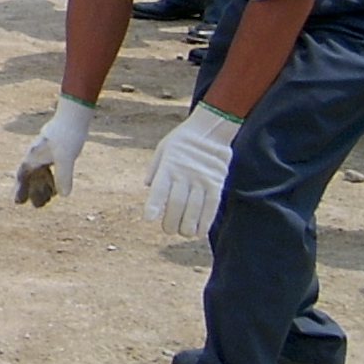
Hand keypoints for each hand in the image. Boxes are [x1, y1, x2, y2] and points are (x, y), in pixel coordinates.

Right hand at [15, 95, 94, 207]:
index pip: (23, 175)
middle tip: (37, 206)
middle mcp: (37, 154)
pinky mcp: (55, 150)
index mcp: (34, 156)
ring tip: (49, 199)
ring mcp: (45, 152)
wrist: (74, 116)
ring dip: (42, 186)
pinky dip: (51, 179)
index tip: (17, 202)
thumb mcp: (67, 158)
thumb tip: (64, 195)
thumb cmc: (68, 135)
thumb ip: (64, 176)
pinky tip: (58, 186)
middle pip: (31, 176)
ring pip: (40, 173)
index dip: (19, 189)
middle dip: (32, 191)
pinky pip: (49, 168)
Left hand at [143, 104, 241, 237]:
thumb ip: (154, 168)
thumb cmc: (182, 141)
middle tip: (168, 230)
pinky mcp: (216, 184)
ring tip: (182, 233)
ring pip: (194, 209)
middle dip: (170, 222)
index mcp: (168, 166)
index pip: (159, 190)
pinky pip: (211, 207)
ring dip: (187, 226)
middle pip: (176, 204)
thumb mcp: (163, 149)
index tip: (148, 219)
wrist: (209, 130)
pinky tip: (199, 232)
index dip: (153, 206)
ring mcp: (202, 180)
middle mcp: (184, 175)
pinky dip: (205, 222)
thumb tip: (146, 186)